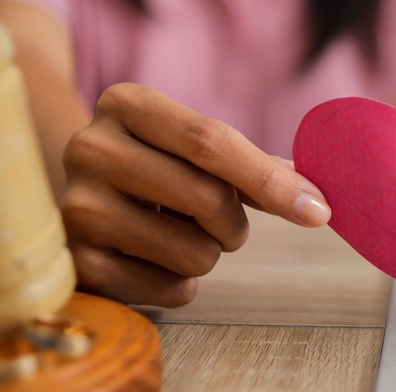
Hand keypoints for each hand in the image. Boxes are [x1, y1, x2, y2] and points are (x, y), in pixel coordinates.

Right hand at [60, 83, 330, 306]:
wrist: (83, 191)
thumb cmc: (159, 165)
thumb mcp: (195, 147)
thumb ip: (255, 166)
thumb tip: (319, 198)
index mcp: (127, 104)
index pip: (211, 140)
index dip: (271, 181)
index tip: (319, 210)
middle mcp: (90, 148)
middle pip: (207, 197)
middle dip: (236, 223)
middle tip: (222, 222)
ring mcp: (75, 207)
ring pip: (193, 252)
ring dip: (209, 253)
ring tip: (179, 235)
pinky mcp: (75, 263)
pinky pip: (168, 290)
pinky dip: (182, 285)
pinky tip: (155, 261)